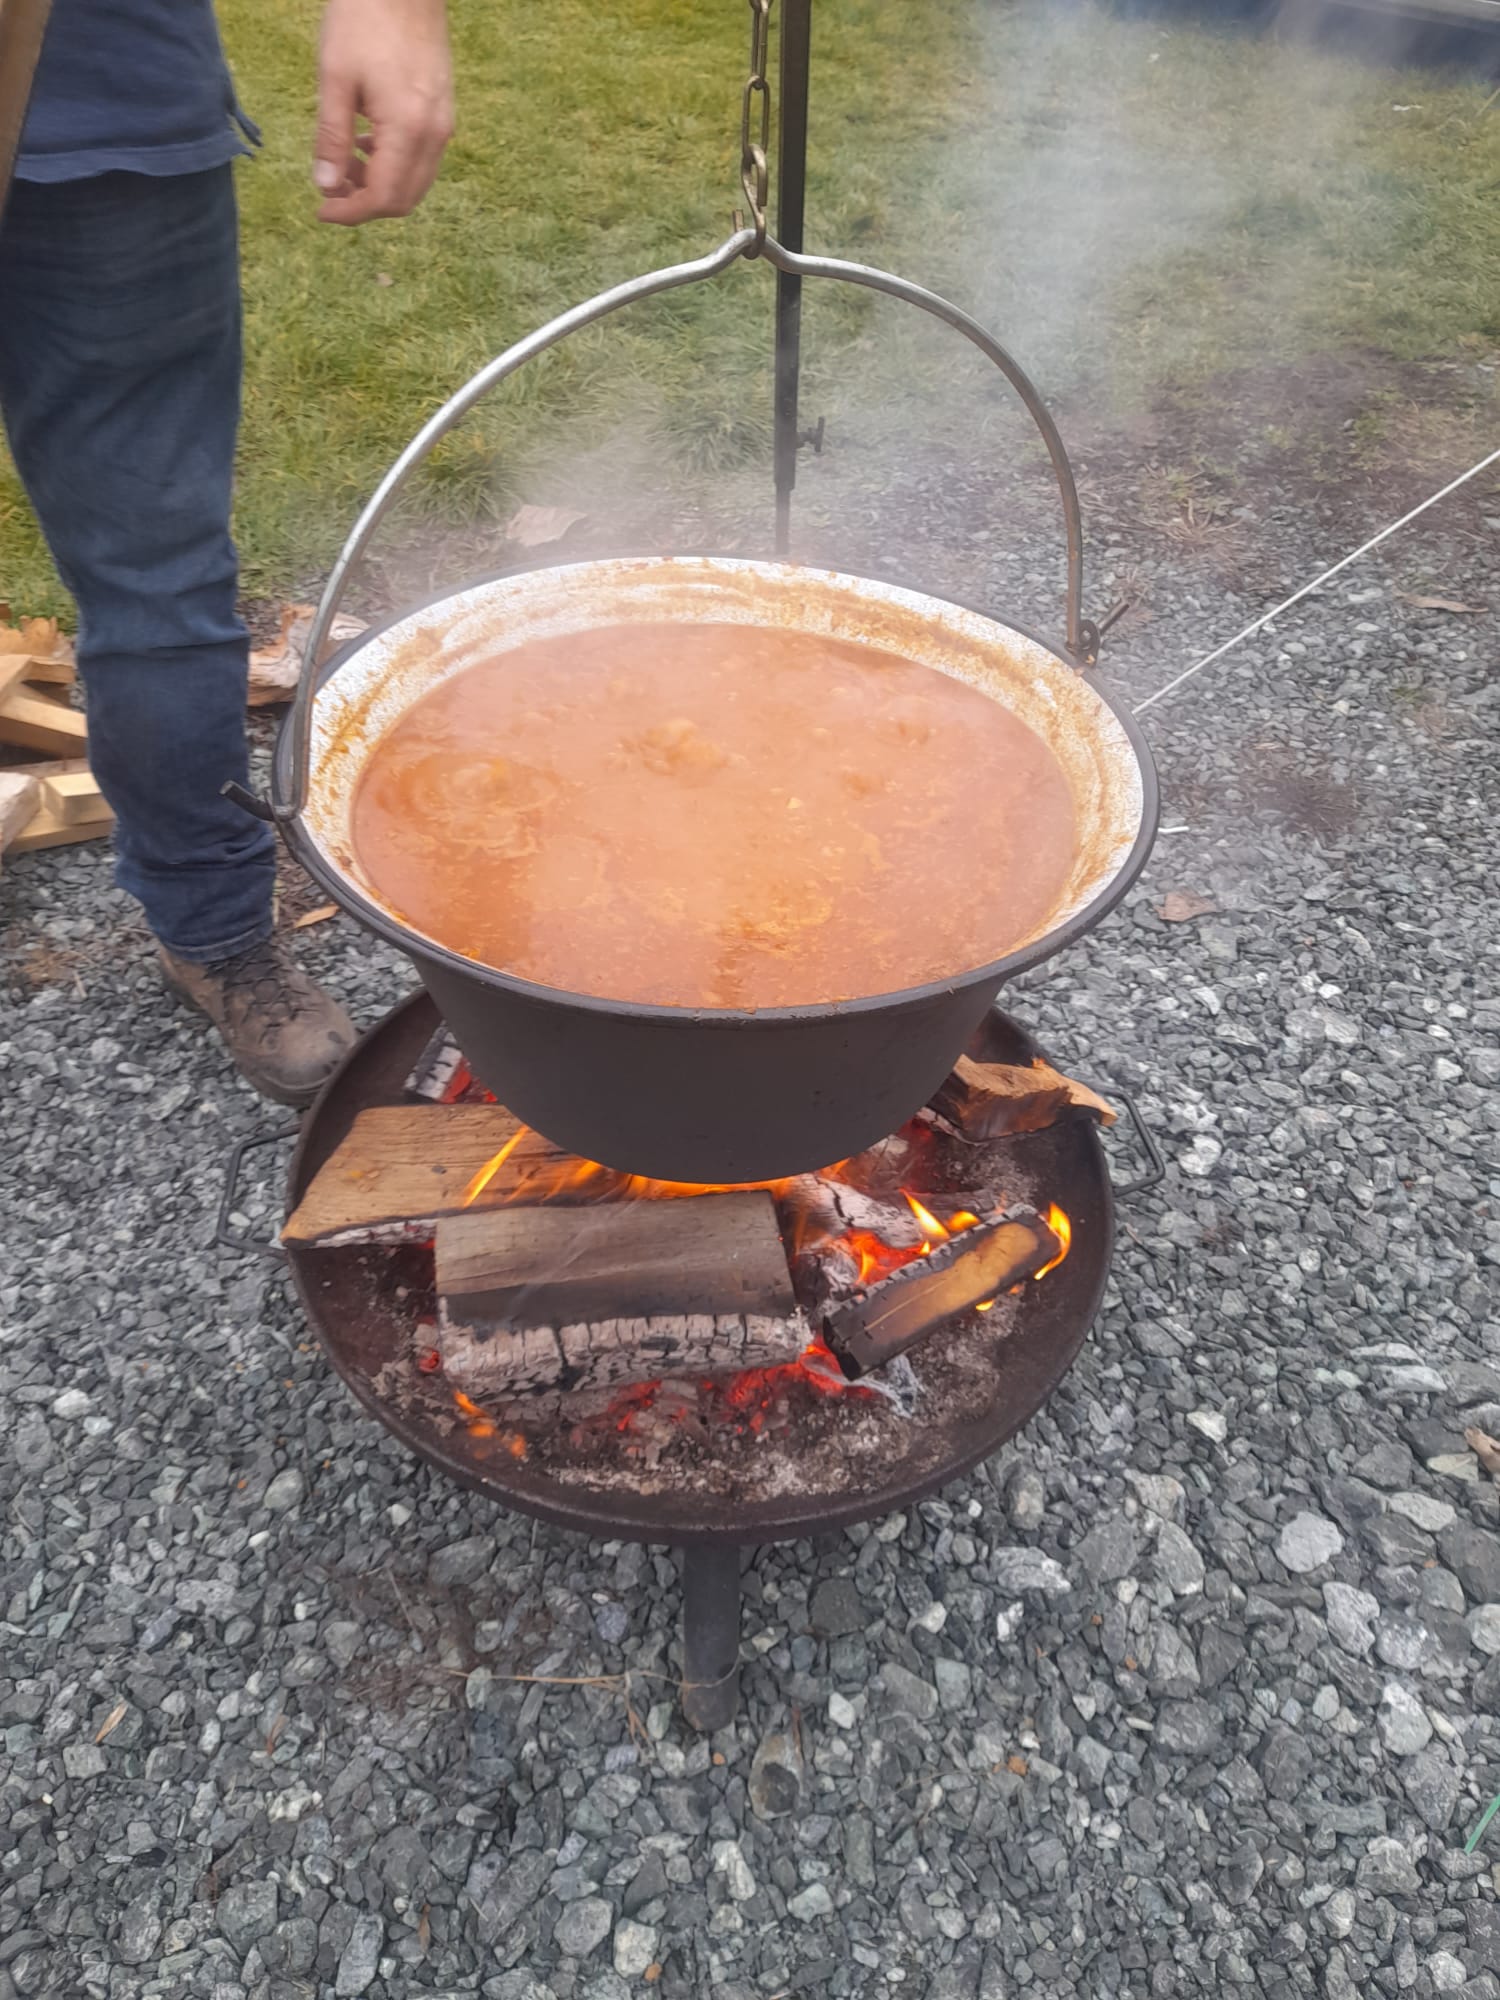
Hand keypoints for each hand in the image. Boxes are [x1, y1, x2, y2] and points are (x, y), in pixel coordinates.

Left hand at [314, 0, 452, 225]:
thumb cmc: (364, 18)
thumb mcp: (334, 77)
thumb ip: (331, 137)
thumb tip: (325, 186)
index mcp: (407, 129)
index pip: (383, 196)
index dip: (350, 212)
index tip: (321, 209)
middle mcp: (434, 135)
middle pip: (404, 199)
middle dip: (365, 204)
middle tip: (330, 190)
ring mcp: (443, 125)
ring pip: (415, 183)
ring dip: (379, 186)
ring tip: (343, 164)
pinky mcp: (443, 113)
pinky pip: (422, 159)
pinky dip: (394, 166)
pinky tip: (366, 144)